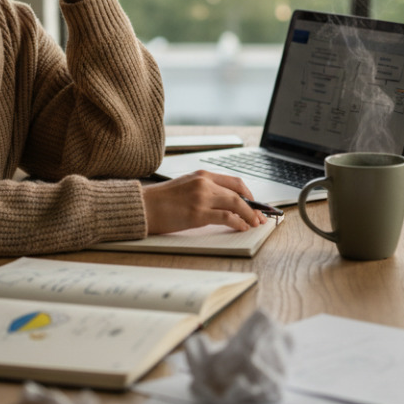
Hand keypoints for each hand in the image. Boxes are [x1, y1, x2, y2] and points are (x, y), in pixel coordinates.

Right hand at [142, 171, 266, 233]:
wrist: (143, 207)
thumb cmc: (161, 200)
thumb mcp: (186, 187)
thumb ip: (205, 191)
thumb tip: (226, 204)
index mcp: (202, 175)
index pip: (234, 182)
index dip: (248, 194)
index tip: (254, 204)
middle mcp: (204, 183)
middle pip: (239, 192)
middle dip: (253, 206)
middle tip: (260, 216)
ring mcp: (201, 198)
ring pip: (236, 203)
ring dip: (249, 215)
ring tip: (255, 224)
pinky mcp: (198, 214)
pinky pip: (226, 217)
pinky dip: (238, 223)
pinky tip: (242, 227)